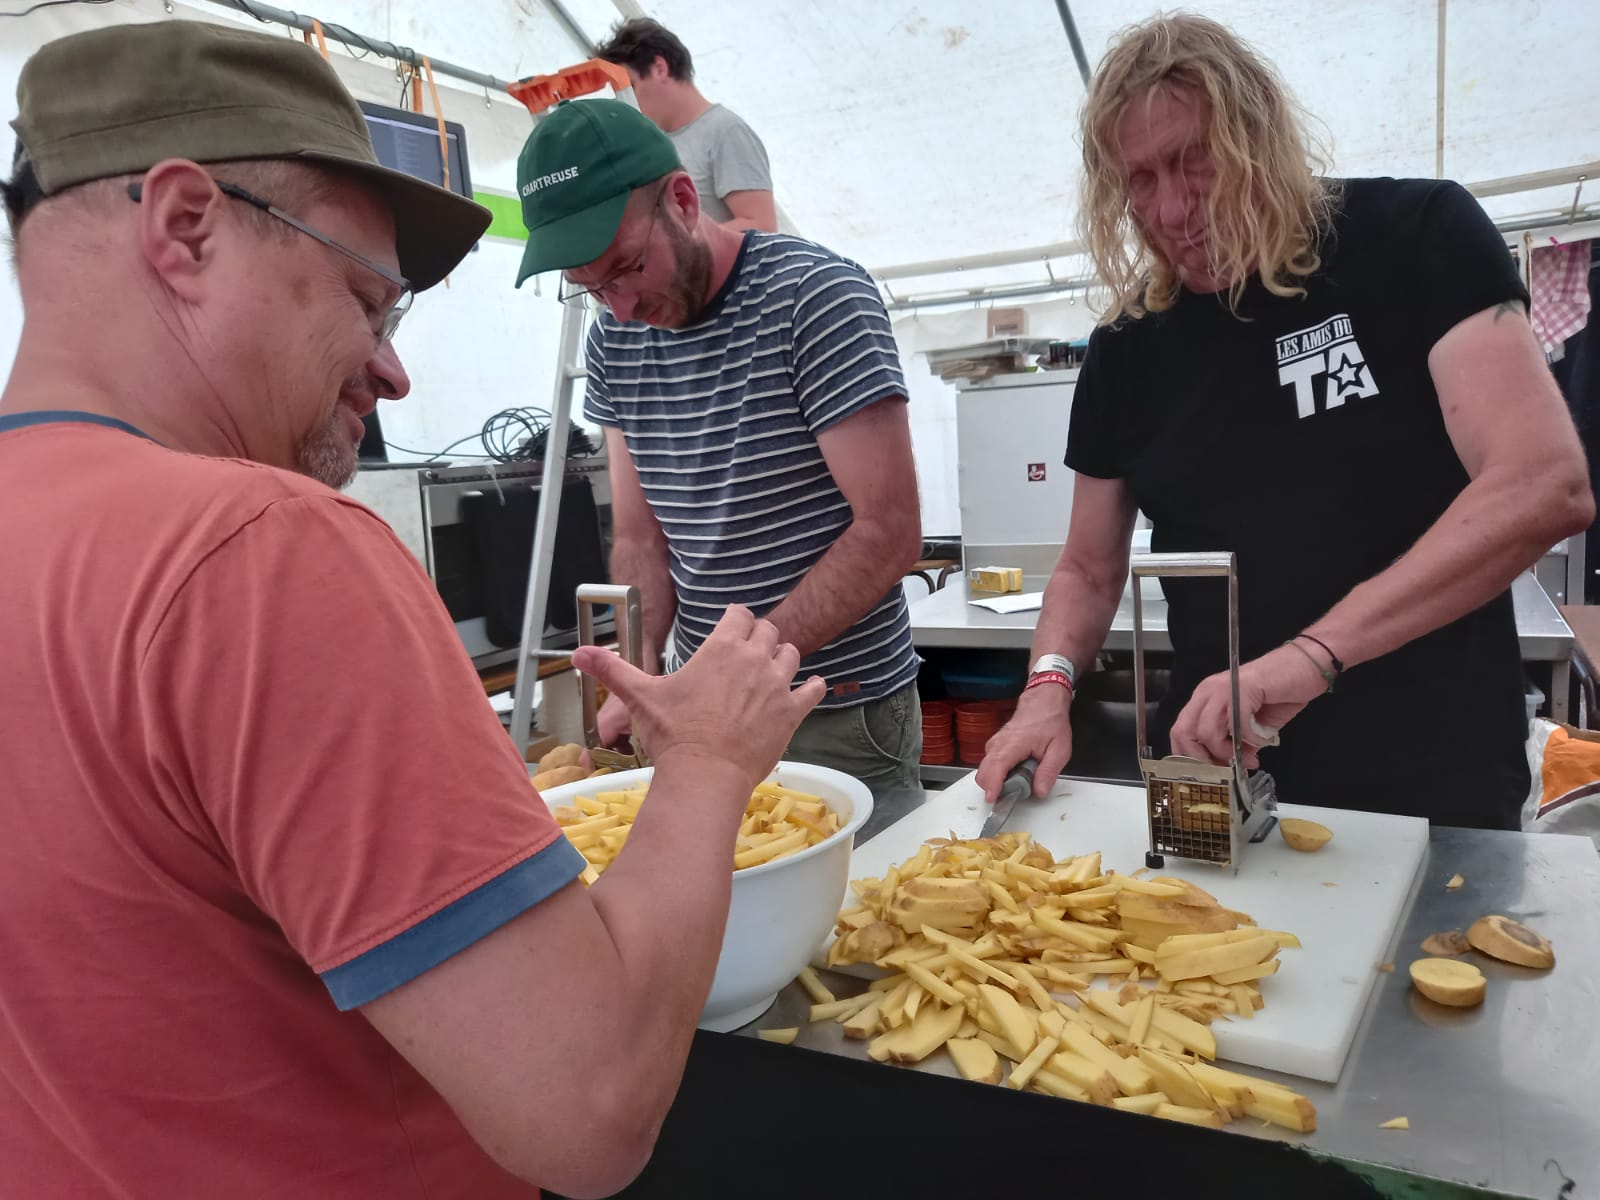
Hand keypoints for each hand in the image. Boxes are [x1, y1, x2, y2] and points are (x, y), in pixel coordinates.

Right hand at [571, 605, 825, 792]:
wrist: (704, 774)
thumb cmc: (673, 734)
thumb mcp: (641, 697)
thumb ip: (612, 670)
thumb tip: (578, 653)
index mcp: (722, 648)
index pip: (739, 614)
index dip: (736, 620)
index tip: (731, 628)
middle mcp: (754, 659)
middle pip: (768, 631)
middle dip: (759, 637)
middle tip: (748, 652)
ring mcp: (777, 685)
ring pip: (791, 654)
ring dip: (782, 658)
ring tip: (772, 670)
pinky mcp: (792, 711)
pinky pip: (813, 689)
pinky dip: (812, 687)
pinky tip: (810, 688)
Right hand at [975, 684, 1073, 802]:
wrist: (1043, 701)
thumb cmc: (1050, 721)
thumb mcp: (1060, 749)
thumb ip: (1049, 772)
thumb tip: (1039, 791)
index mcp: (1014, 743)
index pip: (995, 767)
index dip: (992, 786)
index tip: (993, 799)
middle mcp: (998, 744)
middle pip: (983, 773)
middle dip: (994, 788)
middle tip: (1017, 793)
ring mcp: (994, 744)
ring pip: (984, 771)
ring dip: (996, 782)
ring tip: (1020, 780)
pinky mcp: (994, 747)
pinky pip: (989, 766)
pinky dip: (997, 775)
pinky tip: (1015, 773)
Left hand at [1169, 643, 1328, 768]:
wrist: (1306, 666)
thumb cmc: (1280, 693)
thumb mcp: (1251, 726)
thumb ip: (1235, 742)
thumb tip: (1229, 766)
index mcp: (1205, 699)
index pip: (1181, 732)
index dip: (1192, 758)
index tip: (1212, 773)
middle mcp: (1207, 692)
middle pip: (1185, 732)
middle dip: (1205, 759)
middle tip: (1227, 769)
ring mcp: (1222, 688)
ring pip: (1206, 732)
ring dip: (1228, 753)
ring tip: (1249, 758)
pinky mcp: (1242, 688)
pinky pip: (1237, 725)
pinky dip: (1250, 739)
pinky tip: (1263, 740)